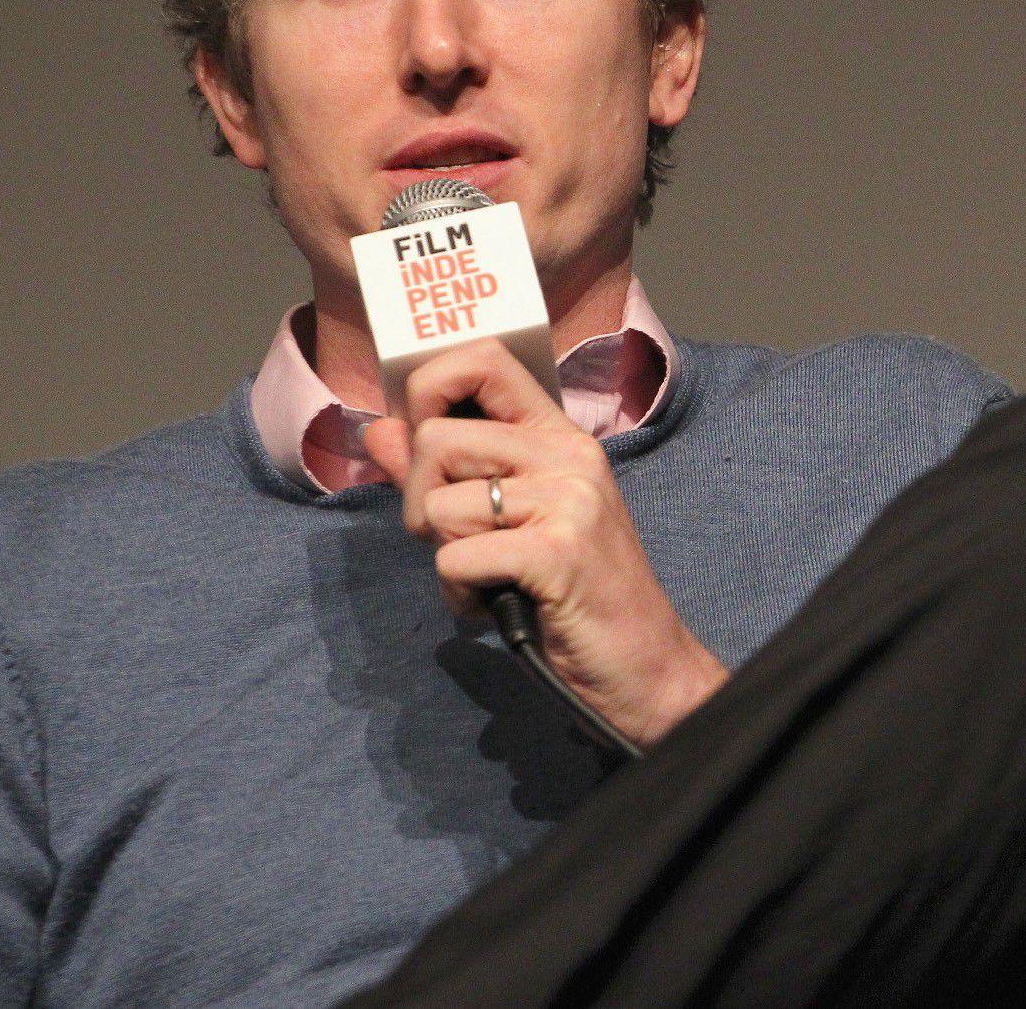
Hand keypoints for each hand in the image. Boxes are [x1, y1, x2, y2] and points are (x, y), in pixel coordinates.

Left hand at [359, 339, 727, 746]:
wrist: (646, 666)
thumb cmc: (574, 595)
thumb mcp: (508, 521)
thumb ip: (444, 473)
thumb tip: (379, 430)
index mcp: (559, 436)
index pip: (484, 359)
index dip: (430, 387)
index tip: (423, 443)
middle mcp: (568, 454)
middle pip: (437, 439)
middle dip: (422, 501)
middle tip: (460, 543)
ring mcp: (568, 499)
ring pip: (440, 503)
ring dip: (444, 556)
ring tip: (488, 580)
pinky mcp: (558, 551)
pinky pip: (455, 557)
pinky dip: (459, 594)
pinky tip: (495, 607)